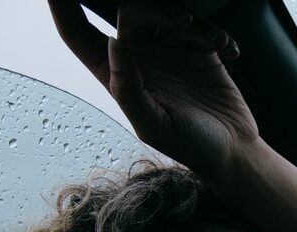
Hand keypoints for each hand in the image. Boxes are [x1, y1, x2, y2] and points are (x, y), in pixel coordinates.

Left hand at [48, 1, 257, 175]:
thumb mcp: (153, 125)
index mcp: (114, 73)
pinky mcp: (197, 47)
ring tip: (213, 42)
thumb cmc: (190, 145)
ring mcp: (166, 48)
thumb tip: (113, 43)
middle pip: (129, 10)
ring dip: (191, 21)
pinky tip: (228, 50)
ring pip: (165, 12)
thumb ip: (128, 88)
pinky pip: (200, 25)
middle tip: (183, 22)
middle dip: (154, 10)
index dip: (63, 6)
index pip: (76, 32)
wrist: (234, 152)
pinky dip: (214, 32)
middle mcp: (136, 55)